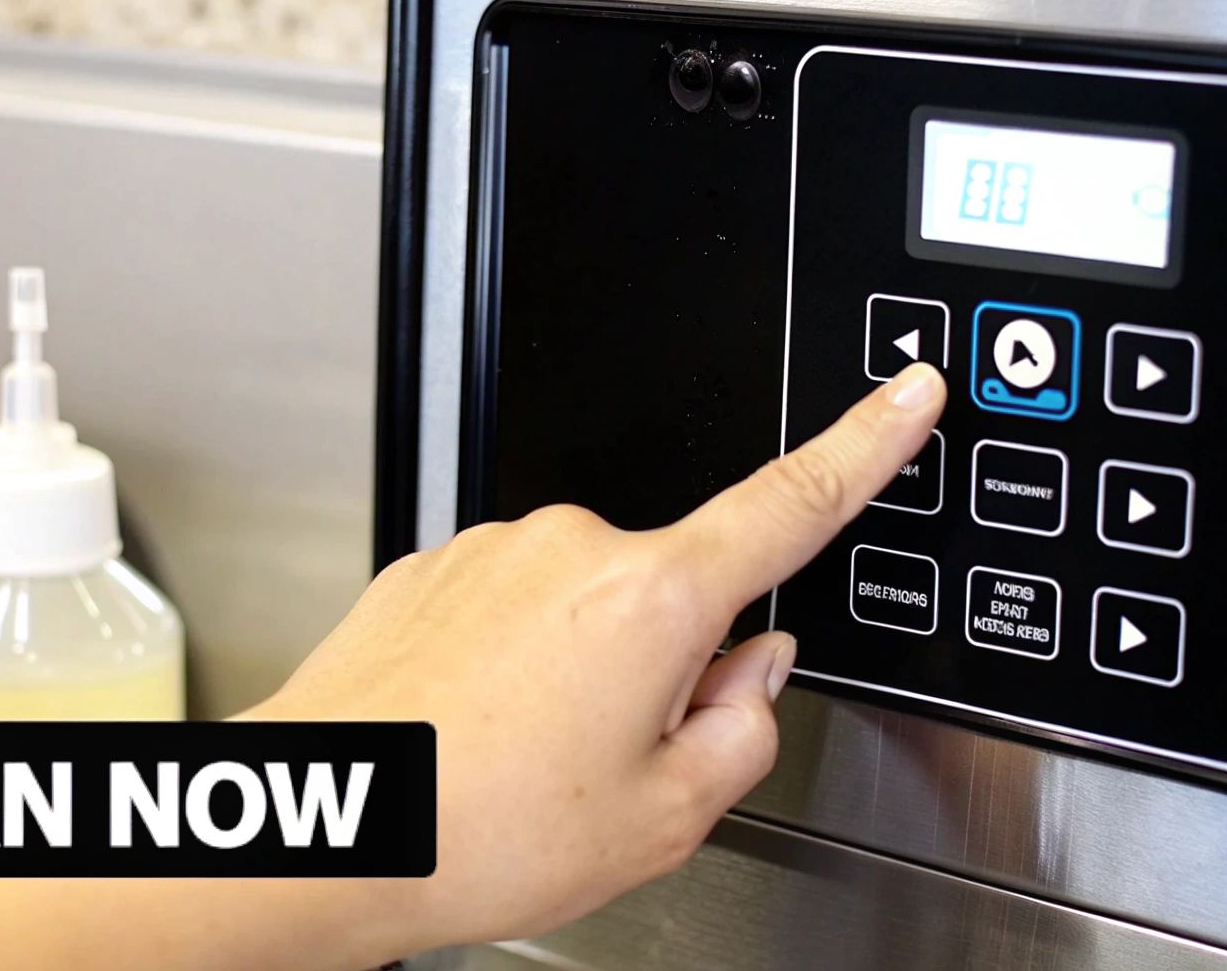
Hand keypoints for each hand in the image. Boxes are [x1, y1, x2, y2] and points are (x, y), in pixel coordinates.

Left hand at [257, 362, 945, 952]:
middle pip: (674, 594)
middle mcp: (571, 548)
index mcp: (650, 599)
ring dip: (580, 675)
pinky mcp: (433, 569)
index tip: (905, 395)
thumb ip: (742, 732)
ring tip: (520, 765)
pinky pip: (512, 611)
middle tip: (606, 766)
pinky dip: (510, 669)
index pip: (788, 504)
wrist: (321, 830)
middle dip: (666, 670)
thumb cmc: (473, 831)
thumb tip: (749, 672)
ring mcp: (493, 551)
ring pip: (587, 610)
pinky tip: (474, 737)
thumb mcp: (662, 819)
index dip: (863, 446)